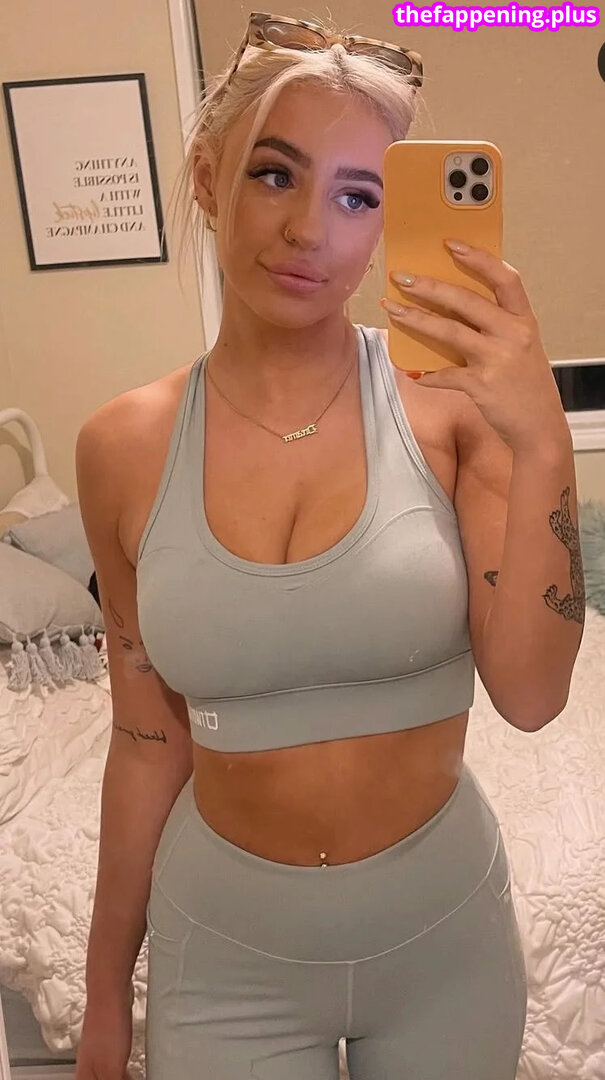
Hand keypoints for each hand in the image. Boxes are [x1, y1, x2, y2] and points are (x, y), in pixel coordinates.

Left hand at [380, 239, 568, 454]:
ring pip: (448, 332)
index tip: (451, 244)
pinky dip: (426, 373)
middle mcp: (512, 335)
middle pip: (465, 301)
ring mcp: (496, 360)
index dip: (478, 259)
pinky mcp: (481, 386)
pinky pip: (444, 375)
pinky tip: (411, 371)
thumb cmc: (525, 384)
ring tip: (392, 309)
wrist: (539, 426)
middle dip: (429, 287)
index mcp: (523, 320)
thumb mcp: (520, 347)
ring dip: (416, 319)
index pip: (504, 278)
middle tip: (401, 277)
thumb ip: (496, 326)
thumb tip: (450, 307)